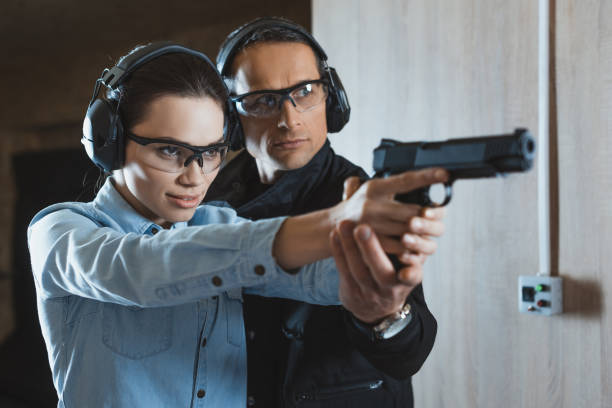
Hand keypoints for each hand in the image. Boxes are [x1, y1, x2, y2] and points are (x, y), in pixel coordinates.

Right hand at [331, 168, 447, 239]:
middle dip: (432, 214)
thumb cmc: (358, 207)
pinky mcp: (374, 244)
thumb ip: (388, 183)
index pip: (405, 180)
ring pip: (412, 229)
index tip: (445, 174)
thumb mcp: (367, 188)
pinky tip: (419, 244)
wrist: (332, 228)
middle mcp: (373, 205)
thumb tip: (420, 176)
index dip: (427, 176)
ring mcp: (373, 226)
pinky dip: (414, 246)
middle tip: (440, 215)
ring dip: (426, 231)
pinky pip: (403, 246)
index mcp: (375, 188)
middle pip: (415, 210)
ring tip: (433, 230)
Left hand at [331, 220, 422, 323]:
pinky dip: (338, 251)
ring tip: (344, 224)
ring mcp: (369, 292)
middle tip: (362, 228)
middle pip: (382, 272)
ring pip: (358, 271)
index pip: (413, 277)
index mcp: (409, 280)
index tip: (406, 264)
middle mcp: (390, 289)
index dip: (411, 272)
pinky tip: (334, 234)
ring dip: (349, 246)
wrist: (375, 308)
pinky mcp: (351, 291)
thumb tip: (419, 216)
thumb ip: (412, 243)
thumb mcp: (411, 264)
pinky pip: (343, 270)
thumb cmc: (396, 273)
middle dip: (371, 249)